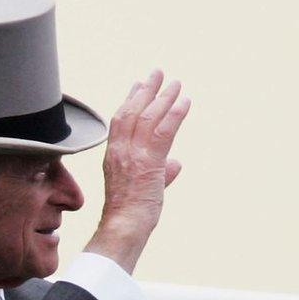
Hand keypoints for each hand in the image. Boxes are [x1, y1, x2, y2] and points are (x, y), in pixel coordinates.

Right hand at [85, 70, 190, 272]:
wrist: (124, 226)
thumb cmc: (130, 213)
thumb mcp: (144, 187)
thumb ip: (160, 171)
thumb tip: (175, 164)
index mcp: (113, 156)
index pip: (119, 121)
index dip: (129, 101)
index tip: (138, 85)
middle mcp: (119, 151)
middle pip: (130, 112)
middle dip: (145, 91)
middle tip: (157, 73)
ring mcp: (132, 156)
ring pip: (146, 118)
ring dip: (163, 97)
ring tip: (175, 82)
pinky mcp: (148, 162)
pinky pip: (162, 131)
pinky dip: (174, 114)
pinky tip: (185, 102)